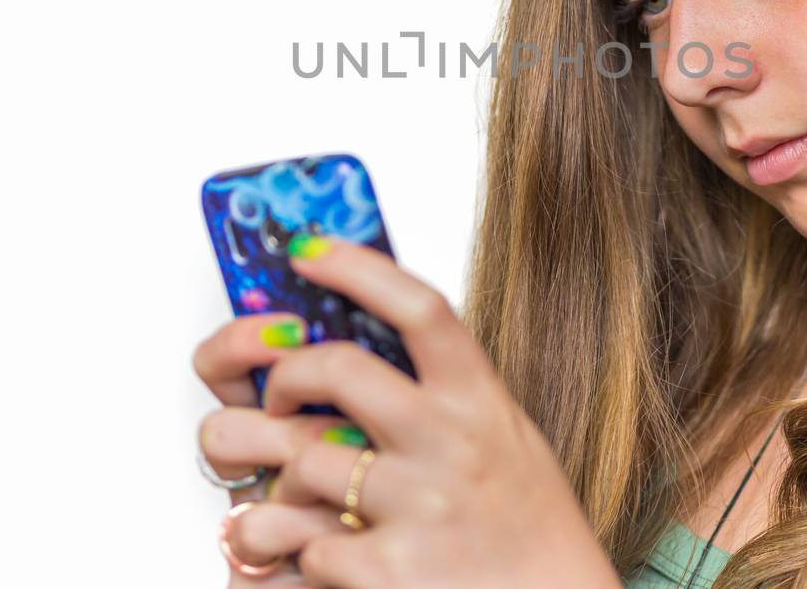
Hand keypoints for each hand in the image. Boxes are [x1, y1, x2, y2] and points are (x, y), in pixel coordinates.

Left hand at [197, 233, 621, 588]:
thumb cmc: (528, 534)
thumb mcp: (508, 442)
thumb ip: (449, 398)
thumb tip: (371, 346)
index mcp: (483, 404)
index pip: (420, 308)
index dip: (356, 267)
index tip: (309, 250)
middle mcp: (451, 445)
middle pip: (338, 367)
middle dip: (286, 378)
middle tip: (278, 398)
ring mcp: (417, 508)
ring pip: (302, 463)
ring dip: (283, 484)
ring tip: (299, 503)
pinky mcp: (384, 573)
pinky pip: (303, 546)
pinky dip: (300, 555)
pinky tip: (326, 560)